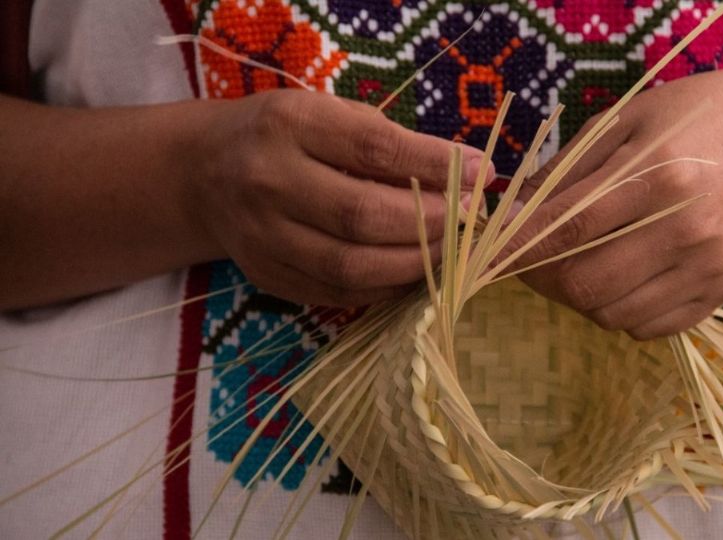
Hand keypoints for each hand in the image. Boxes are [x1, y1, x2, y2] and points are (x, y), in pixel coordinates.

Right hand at [189, 90, 491, 306]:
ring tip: (449, 249)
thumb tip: (469, 175)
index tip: (482, 172)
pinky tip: (413, 272)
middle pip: (363, 216)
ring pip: (351, 266)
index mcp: (289, 125)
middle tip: (468, 219)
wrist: (205, 172)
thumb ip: (391, 142)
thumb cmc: (287, 135)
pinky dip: (386, 288)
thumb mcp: (330, 114)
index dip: (436, 165)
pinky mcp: (267, 276)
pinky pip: (337, 293)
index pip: (374, 149)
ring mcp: (262, 236)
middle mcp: (268, 181)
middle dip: (431, 222)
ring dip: (414, 263)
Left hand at [506, 65, 722, 338]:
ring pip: (613, 314)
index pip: (568, 230)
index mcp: (658, 175)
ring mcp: (709, 266)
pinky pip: (650, 327)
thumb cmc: (696, 118)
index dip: (518, 249)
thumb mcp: (628, 121)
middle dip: (544, 279)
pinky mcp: (722, 291)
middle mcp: (686, 229)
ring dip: (582, 296)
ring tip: (582, 262)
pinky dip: (621, 311)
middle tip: (532, 260)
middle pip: (586, 285)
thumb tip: (510, 213)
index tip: (488, 258)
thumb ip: (568, 170)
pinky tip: (621, 277)